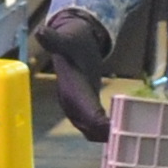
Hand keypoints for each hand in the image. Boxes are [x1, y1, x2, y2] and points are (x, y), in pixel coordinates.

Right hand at [32, 8, 113, 141]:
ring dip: (105, 135)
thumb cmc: (72, 42)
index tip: (112, 126)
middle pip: (87, 126)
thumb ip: (55, 39)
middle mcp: (70, 103)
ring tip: (125, 136)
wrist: (68, 45)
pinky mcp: (83, 109)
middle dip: (104, 133)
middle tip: (127, 136)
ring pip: (89, 130)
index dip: (97, 121)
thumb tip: (40, 31)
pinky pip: (92, 126)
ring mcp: (75, 108)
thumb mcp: (66, 39)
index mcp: (69, 89)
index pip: (83, 110)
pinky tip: (118, 130)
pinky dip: (104, 131)